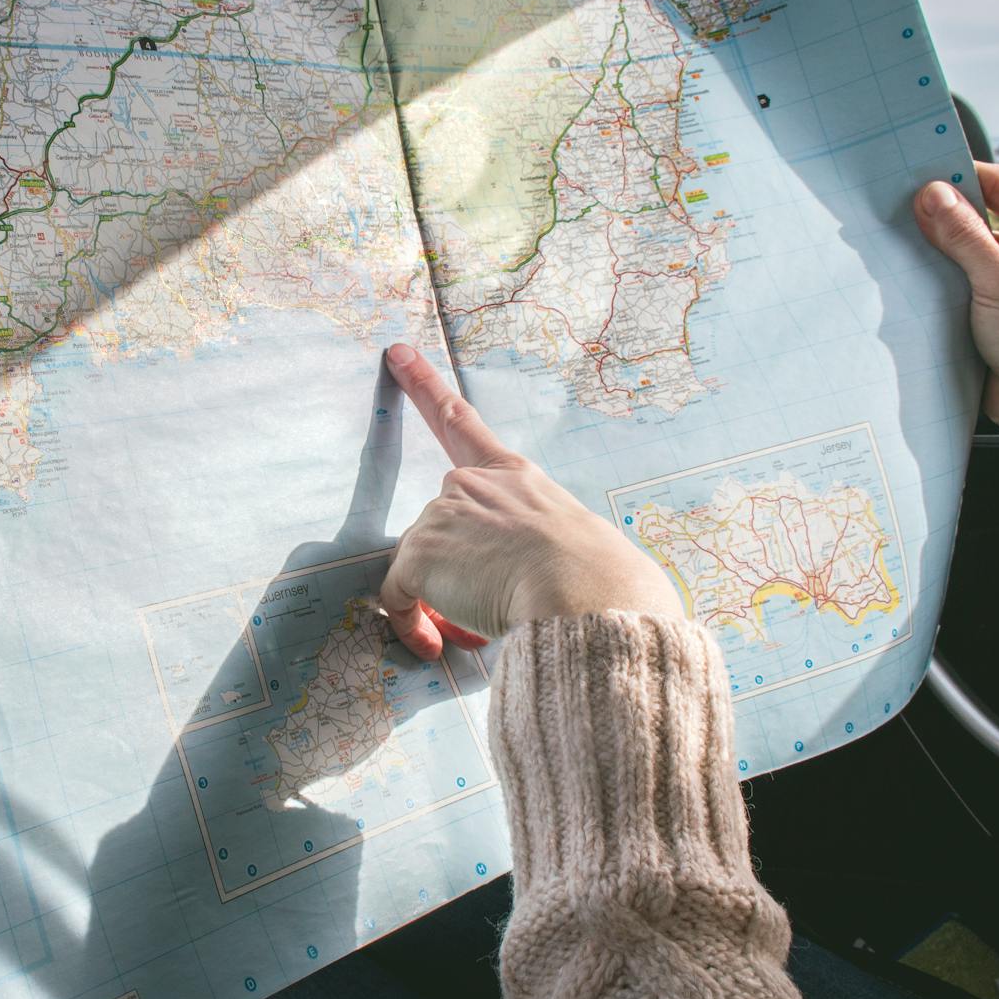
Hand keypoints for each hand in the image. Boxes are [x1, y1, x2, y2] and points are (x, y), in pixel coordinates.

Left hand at [377, 343, 682, 658]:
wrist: (586, 594)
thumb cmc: (601, 583)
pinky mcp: (420, 552)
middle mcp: (474, 485)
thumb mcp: (577, 546)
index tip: (398, 354)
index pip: (463, 424)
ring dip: (442, 604)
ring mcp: (443, 514)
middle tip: (483, 611)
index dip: (426, 387)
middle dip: (452, 573)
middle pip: (439, 531)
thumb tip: (532, 589)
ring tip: (484, 628)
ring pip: (423, 570)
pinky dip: (410, 624)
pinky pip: (397, 598)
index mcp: (517, 477)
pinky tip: (437, 644)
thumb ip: (541, 550)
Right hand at [916, 163, 998, 498]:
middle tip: (896, 209)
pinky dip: (934, 278)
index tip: (913, 175)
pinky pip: (958, 278)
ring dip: (935, 250)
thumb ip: (965, 237)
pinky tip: (905, 276)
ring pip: (965, 247)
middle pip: (981, 214)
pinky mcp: (995, 304)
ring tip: (895, 242)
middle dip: (941, 216)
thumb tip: (932, 195)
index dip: (958, 178)